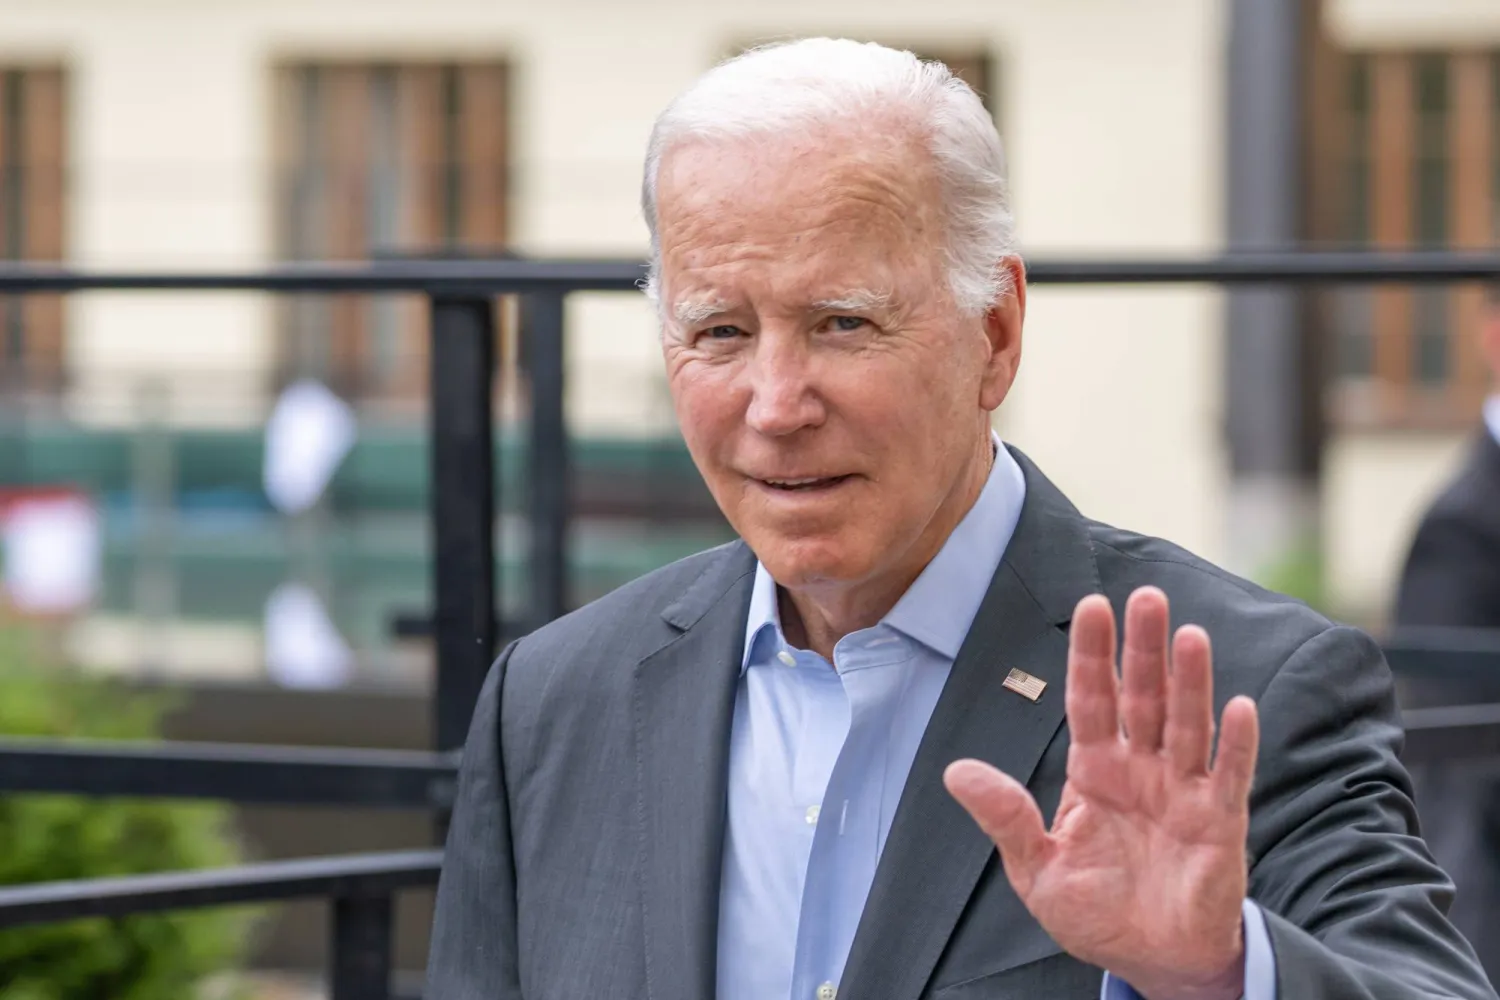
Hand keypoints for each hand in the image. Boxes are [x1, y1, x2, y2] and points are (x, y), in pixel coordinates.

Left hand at [943, 587, 1257, 999]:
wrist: (1151, 960)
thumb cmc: (1096, 912)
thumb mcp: (1036, 868)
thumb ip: (1005, 817)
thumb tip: (956, 771)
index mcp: (1094, 770)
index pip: (1091, 700)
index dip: (1091, 655)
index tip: (1090, 605)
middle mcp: (1140, 769)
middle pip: (1142, 697)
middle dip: (1142, 649)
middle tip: (1145, 597)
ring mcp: (1182, 790)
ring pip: (1186, 723)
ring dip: (1190, 681)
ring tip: (1189, 635)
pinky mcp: (1220, 822)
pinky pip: (1229, 775)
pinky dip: (1234, 743)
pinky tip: (1237, 705)